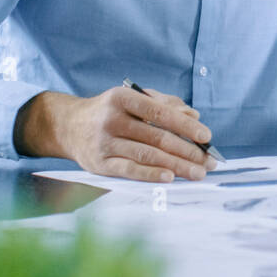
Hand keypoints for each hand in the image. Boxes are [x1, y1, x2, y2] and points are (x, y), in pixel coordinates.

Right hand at [14, 86, 215, 182]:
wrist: (68, 126)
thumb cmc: (111, 111)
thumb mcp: (133, 99)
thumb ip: (164, 104)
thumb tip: (194, 117)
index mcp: (123, 98)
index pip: (159, 113)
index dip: (184, 125)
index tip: (207, 137)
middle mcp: (111, 119)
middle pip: (157, 137)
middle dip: (187, 151)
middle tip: (208, 162)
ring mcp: (104, 143)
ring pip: (147, 155)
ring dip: (176, 165)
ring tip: (197, 173)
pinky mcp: (99, 164)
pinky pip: (129, 170)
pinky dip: (150, 174)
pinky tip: (169, 178)